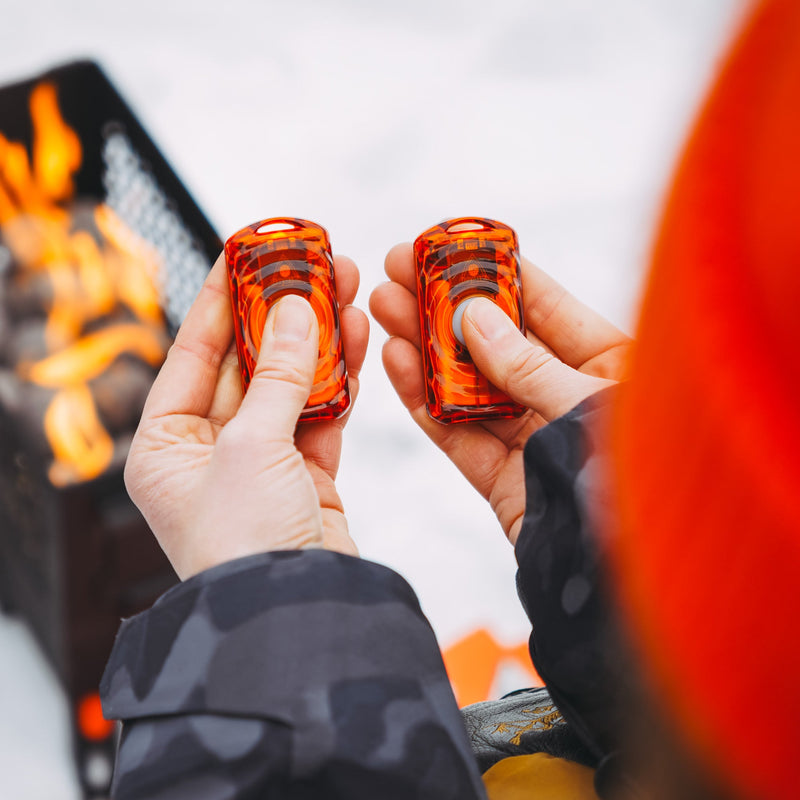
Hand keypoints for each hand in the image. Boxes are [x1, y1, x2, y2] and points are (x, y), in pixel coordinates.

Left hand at [125, 253, 368, 579]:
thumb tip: (296, 310)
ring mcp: (259, 462)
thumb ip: (278, 376)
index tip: (243, 251)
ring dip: (316, 341)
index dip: (219, 298)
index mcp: (165, 444)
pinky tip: (356, 339)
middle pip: (247, 364)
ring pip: (289, 385)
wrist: (295, 614)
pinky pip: (320, 415)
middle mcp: (207, 451)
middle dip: (278, 314)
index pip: (193, 353)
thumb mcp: (252, 448)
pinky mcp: (304, 476)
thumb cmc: (244, 545)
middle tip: (306, 264)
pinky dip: (339, 381)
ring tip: (342, 288)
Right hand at [369, 243, 630, 544]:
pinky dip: (426, 402)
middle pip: (498, 343)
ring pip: (470, 387)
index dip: (496, 273)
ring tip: (384, 308)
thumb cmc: (648, 481)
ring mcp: (536, 441)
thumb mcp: (591, 406)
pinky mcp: (507, 482)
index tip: (449, 246)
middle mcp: (571, 399)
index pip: (545, 306)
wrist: (632, 578)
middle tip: (398, 272)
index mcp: (614, 368)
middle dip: (446, 307)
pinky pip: (459, 434)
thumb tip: (476, 319)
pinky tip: (397, 363)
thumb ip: (527, 367)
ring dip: (426, 349)